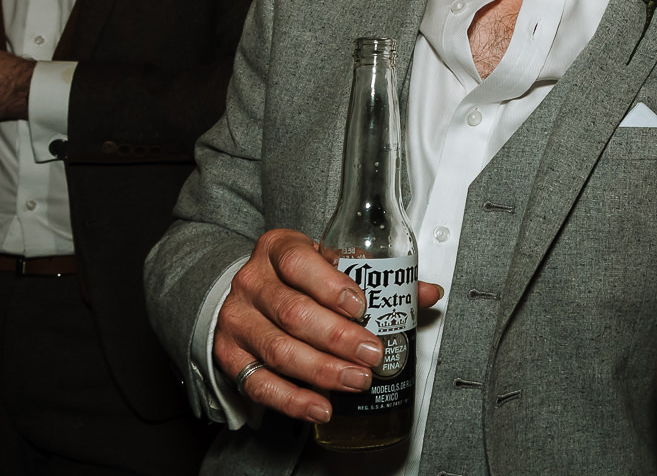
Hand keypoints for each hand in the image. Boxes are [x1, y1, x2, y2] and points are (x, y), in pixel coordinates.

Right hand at [215, 228, 441, 422]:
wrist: (248, 293)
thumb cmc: (295, 276)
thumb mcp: (329, 263)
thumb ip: (376, 276)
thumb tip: (425, 293)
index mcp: (277, 249)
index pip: (298, 263)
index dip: (330, 286)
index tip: (361, 306)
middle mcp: (252, 283)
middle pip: (293, 313)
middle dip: (338, 338)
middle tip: (371, 354)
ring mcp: (238, 322)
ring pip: (278, 350)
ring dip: (322, 371)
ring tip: (356, 381)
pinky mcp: (231, 358)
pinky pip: (260, 385)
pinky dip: (293, 401)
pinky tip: (321, 407)